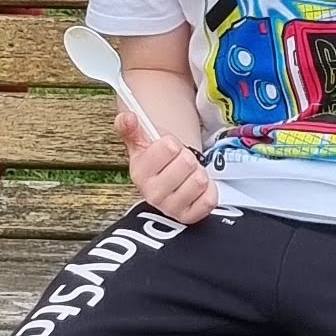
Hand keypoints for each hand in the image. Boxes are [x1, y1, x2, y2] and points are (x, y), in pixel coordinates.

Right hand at [116, 97, 220, 224]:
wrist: (167, 177)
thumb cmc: (157, 158)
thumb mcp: (143, 140)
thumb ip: (131, 127)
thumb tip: (126, 117)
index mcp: (140, 173)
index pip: (170, 147)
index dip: (173, 143)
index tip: (168, 149)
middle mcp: (152, 195)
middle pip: (188, 162)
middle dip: (187, 158)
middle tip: (179, 163)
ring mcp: (170, 208)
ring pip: (199, 180)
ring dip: (198, 173)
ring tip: (187, 175)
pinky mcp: (188, 218)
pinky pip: (209, 199)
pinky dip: (209, 190)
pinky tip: (196, 189)